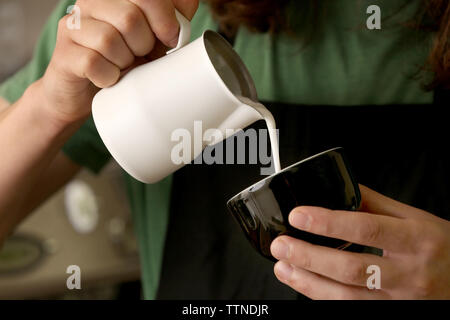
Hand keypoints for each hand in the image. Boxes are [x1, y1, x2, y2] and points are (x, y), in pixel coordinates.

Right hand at [40, 0, 198, 124]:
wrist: (86, 95)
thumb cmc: (123, 63)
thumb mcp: (152, 39)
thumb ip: (170, 20)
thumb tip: (189, 2)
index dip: (166, 19)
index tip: (171, 39)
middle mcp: (89, 3)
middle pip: (130, 18)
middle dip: (144, 45)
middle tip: (140, 56)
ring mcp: (73, 27)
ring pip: (110, 40)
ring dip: (125, 62)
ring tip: (123, 67)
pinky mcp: (64, 54)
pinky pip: (93, 63)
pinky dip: (109, 77)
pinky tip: (109, 79)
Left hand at [270, 185, 449, 298]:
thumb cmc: (444, 247)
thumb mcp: (417, 218)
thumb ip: (377, 204)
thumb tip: (342, 187)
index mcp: (416, 239)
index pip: (366, 230)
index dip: (328, 223)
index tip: (299, 216)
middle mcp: (409, 274)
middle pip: (351, 269)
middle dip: (309, 257)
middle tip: (282, 245)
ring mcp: (401, 300)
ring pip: (347, 298)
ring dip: (309, 283)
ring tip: (284, 267)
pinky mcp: (392, 314)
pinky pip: (352, 309)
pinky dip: (324, 297)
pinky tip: (306, 284)